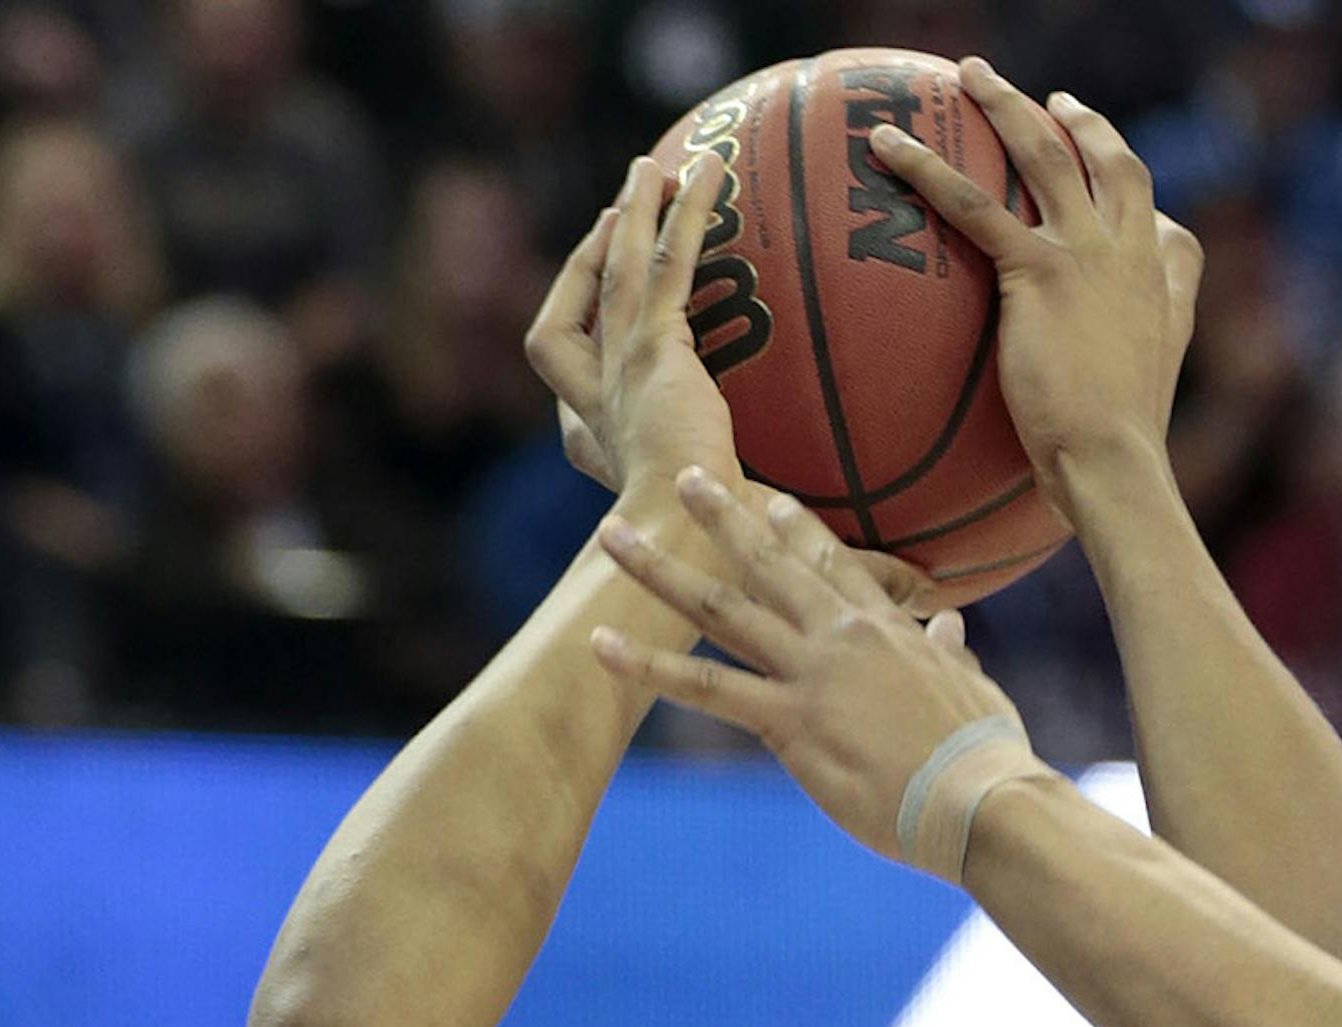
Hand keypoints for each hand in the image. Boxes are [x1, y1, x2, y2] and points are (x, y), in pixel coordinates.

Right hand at [526, 155, 742, 506]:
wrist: (686, 541)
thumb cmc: (699, 546)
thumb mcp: (699, 507)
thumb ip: (715, 485)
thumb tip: (775, 498)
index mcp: (587, 437)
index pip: (565, 360)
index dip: (577, 313)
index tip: (605, 278)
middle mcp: (590, 400)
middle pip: (579, 303)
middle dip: (597, 250)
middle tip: (624, 205)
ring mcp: (616, 372)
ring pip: (616, 270)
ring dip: (634, 211)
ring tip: (652, 166)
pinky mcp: (652, 353)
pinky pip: (666, 267)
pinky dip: (683, 218)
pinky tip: (705, 177)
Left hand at [590, 469, 1038, 871]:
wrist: (980, 799)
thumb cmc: (989, 757)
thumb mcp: (977, 692)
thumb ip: (954, 654)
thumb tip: (952, 628)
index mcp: (890, 629)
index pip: (834, 566)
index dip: (798, 530)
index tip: (769, 500)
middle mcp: (843, 635)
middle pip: (769, 564)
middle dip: (722, 517)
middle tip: (684, 479)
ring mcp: (812, 673)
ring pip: (721, 608)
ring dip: (660, 570)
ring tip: (612, 537)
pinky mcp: (791, 722)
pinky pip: (706, 689)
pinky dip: (649, 667)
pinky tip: (600, 647)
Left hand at [869, 58, 1203, 513]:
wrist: (1114, 461)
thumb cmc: (1121, 453)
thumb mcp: (1147, 398)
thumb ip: (1138, 362)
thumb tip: (1108, 380)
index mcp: (1163, 280)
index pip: (1153, 213)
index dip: (1125, 180)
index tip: (1102, 159)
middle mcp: (1130, 251)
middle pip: (1106, 159)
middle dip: (1078, 121)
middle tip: (1049, 99)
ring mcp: (1086, 253)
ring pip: (1043, 155)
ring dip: (1004, 106)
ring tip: (970, 75)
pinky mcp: (1039, 271)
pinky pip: (974, 205)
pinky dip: (927, 170)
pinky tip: (888, 148)